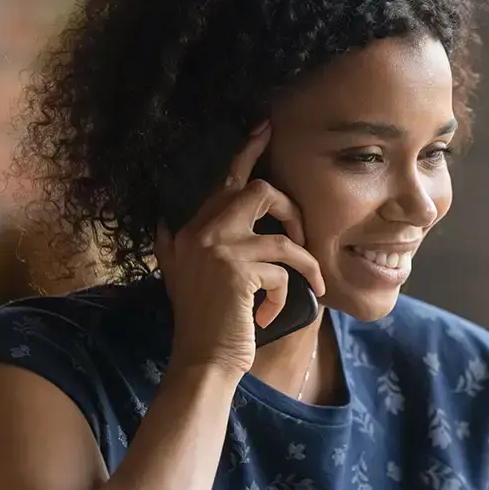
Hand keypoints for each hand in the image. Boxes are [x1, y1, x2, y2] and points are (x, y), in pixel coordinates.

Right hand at [152, 121, 325, 376]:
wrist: (202, 362)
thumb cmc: (207, 323)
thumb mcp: (187, 276)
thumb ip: (184, 244)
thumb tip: (179, 216)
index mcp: (188, 230)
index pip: (223, 180)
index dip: (246, 152)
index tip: (265, 127)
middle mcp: (197, 232)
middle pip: (259, 191)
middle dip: (291, 210)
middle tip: (302, 237)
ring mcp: (216, 249)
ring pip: (281, 235)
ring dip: (303, 261)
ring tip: (309, 282)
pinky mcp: (236, 271)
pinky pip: (283, 269)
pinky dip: (288, 292)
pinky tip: (271, 314)